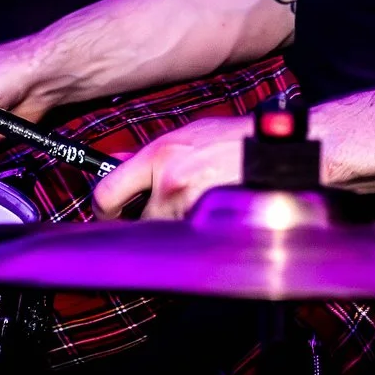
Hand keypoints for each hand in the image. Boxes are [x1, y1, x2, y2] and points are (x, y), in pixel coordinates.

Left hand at [91, 114, 254, 218]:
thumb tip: (115, 160)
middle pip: (138, 221)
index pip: (108, 191)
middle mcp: (169, 183)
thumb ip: (149, 153)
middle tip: (163, 208)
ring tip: (196, 204)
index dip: (104, 207)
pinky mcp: (207, 226)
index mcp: (159, 155)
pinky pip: (187, 239)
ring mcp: (189, 208)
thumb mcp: (186, 134)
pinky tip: (208, 214)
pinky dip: (194, 233)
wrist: (270, 151)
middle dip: (147, 218)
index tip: (108, 210)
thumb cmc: (232, 140)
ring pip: (164, 232)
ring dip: (174, 225)